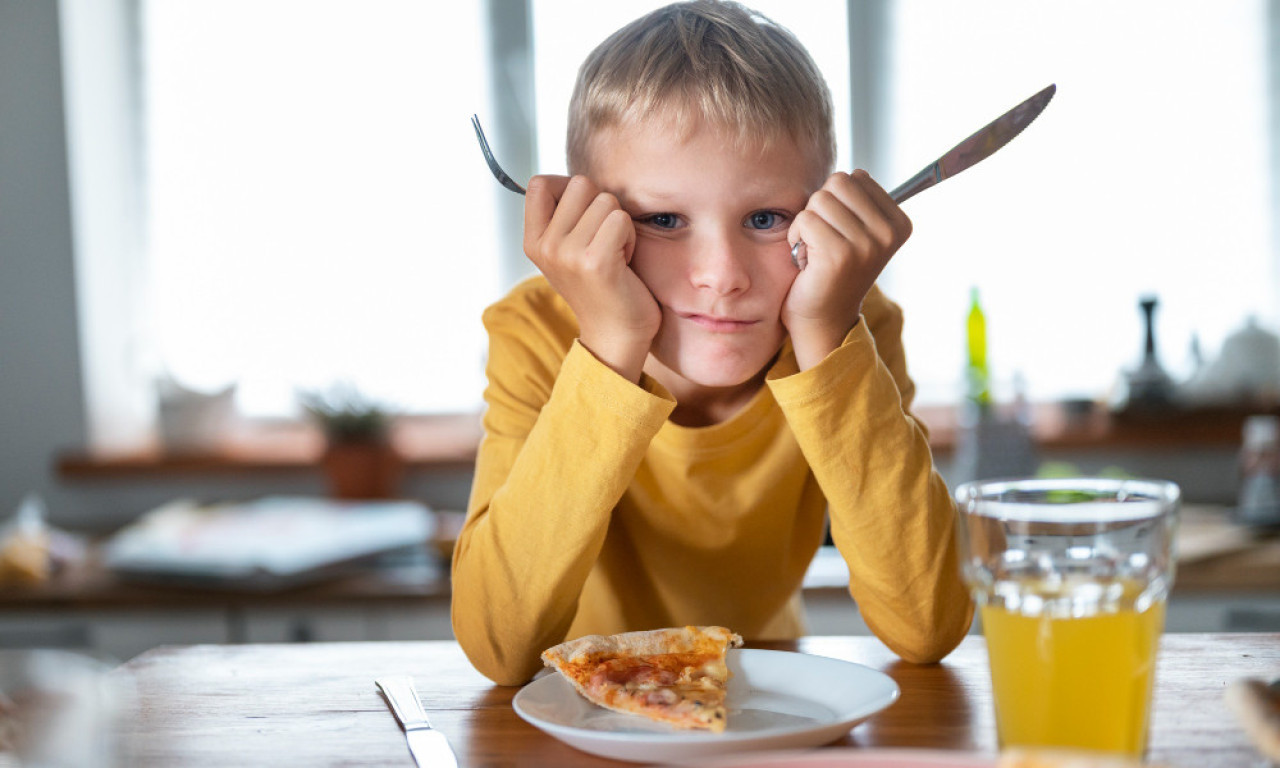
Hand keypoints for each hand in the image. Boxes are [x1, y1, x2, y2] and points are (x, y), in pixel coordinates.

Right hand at [524, 175, 658, 381]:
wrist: (615, 335)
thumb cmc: (600, 287)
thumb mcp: (566, 251)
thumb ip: (563, 216)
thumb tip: (575, 181)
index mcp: (533, 241)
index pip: (539, 183)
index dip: (569, 190)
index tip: (582, 219)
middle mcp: (545, 246)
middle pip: (580, 184)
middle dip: (601, 206)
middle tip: (603, 241)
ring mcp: (567, 254)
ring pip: (605, 200)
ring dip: (619, 223)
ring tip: (615, 253)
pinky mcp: (595, 261)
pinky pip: (620, 219)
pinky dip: (630, 236)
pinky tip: (624, 261)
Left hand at [782, 171, 911, 369]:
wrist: (822, 320)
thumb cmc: (832, 271)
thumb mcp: (857, 232)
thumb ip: (860, 201)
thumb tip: (859, 171)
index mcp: (899, 223)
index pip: (856, 177)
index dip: (837, 202)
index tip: (841, 234)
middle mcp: (889, 233)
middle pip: (838, 182)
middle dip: (821, 208)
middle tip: (824, 240)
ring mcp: (867, 244)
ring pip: (819, 199)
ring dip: (807, 223)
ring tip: (816, 251)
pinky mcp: (840, 255)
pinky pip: (805, 220)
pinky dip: (797, 237)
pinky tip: (807, 261)